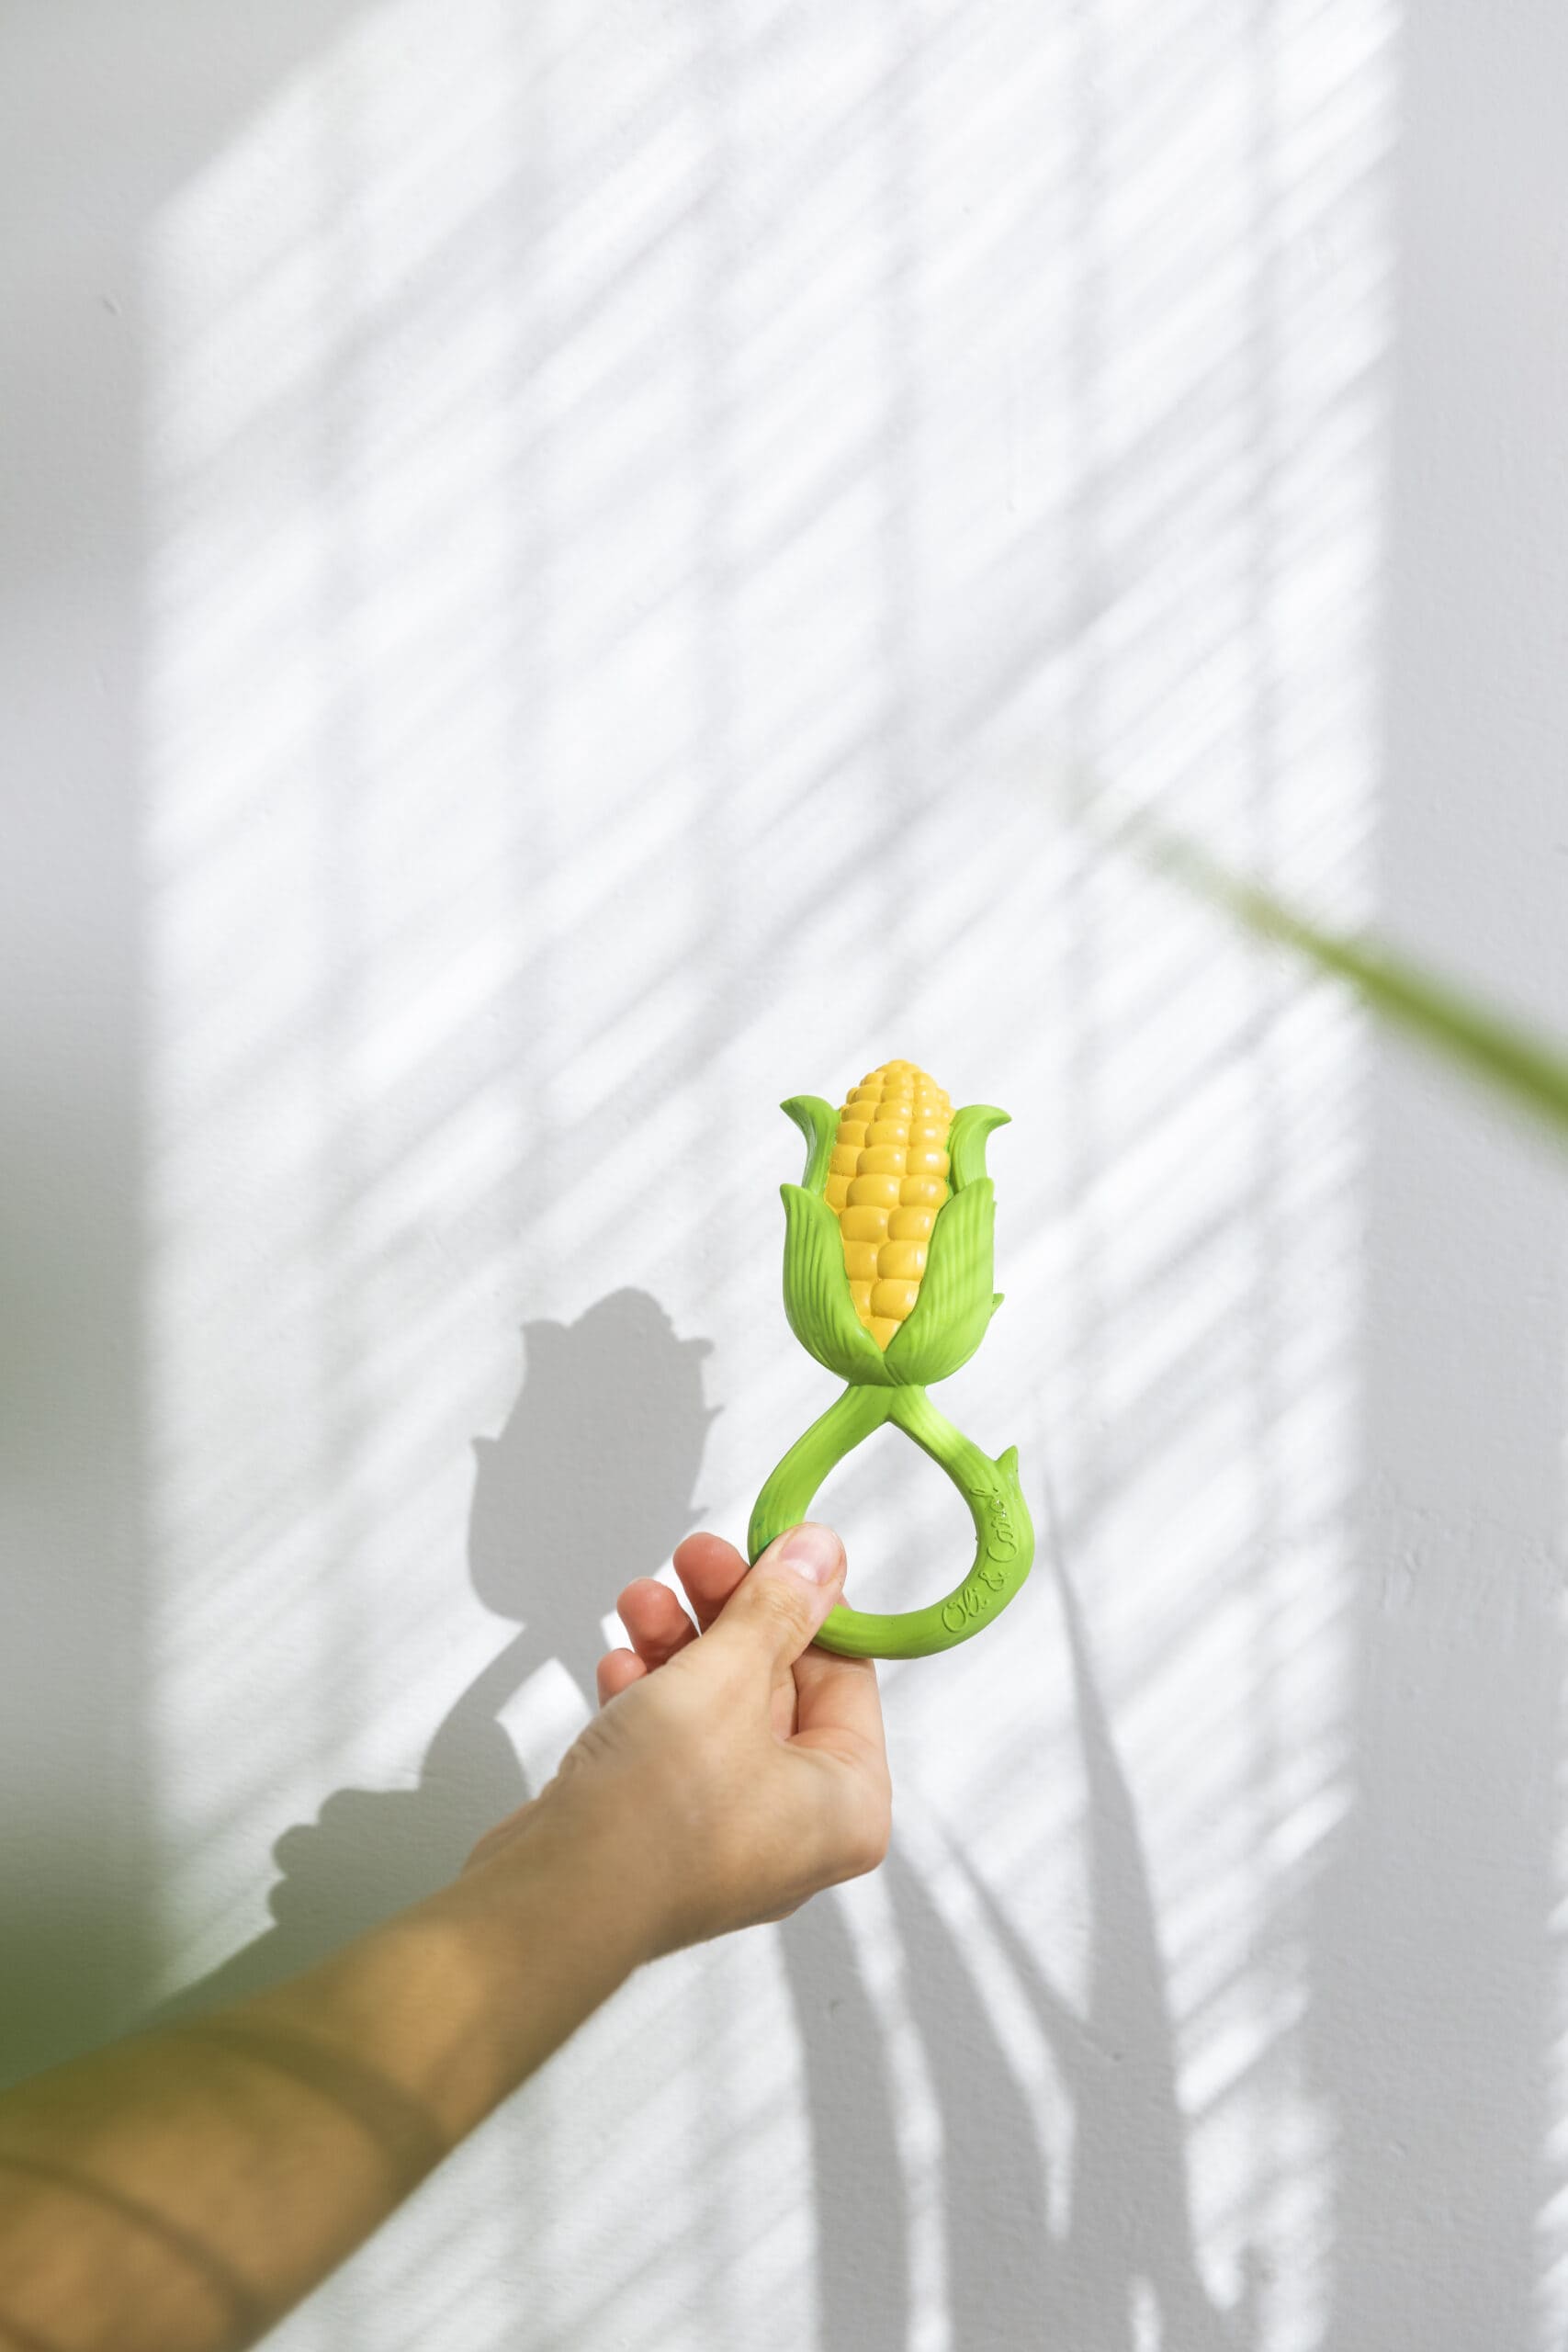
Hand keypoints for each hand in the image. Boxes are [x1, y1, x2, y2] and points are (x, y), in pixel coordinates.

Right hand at [469, 1524, 890, 1960]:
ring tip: (639, 1603)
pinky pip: (672, 1745)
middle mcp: (797, 1828)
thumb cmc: (656, 1817)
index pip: (845, 1673)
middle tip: (696, 1558)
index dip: (803, 1601)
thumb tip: (820, 1555)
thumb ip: (776, 1607)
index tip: (769, 1550)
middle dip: (727, 1615)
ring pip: (716, 1709)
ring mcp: (727, 1834)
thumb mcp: (728, 1678)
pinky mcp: (664, 1835)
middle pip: (777, 1685)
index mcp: (846, 1803)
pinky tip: (617, 1668)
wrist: (554, 1901)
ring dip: (679, 1645)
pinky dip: (648, 1698)